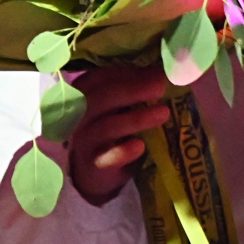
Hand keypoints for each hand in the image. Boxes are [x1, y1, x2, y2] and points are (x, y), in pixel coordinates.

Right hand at [67, 63, 169, 205]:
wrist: (93, 172)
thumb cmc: (110, 130)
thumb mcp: (117, 107)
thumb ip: (132, 88)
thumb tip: (161, 70)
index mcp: (83, 95)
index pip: (99, 77)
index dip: (127, 73)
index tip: (155, 71)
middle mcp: (79, 115)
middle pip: (101, 98)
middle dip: (133, 89)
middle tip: (161, 86)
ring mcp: (84, 140)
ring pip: (106, 127)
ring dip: (136, 119)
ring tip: (164, 113)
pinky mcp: (93, 165)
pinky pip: (106, 157)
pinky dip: (123, 151)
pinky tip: (140, 146)